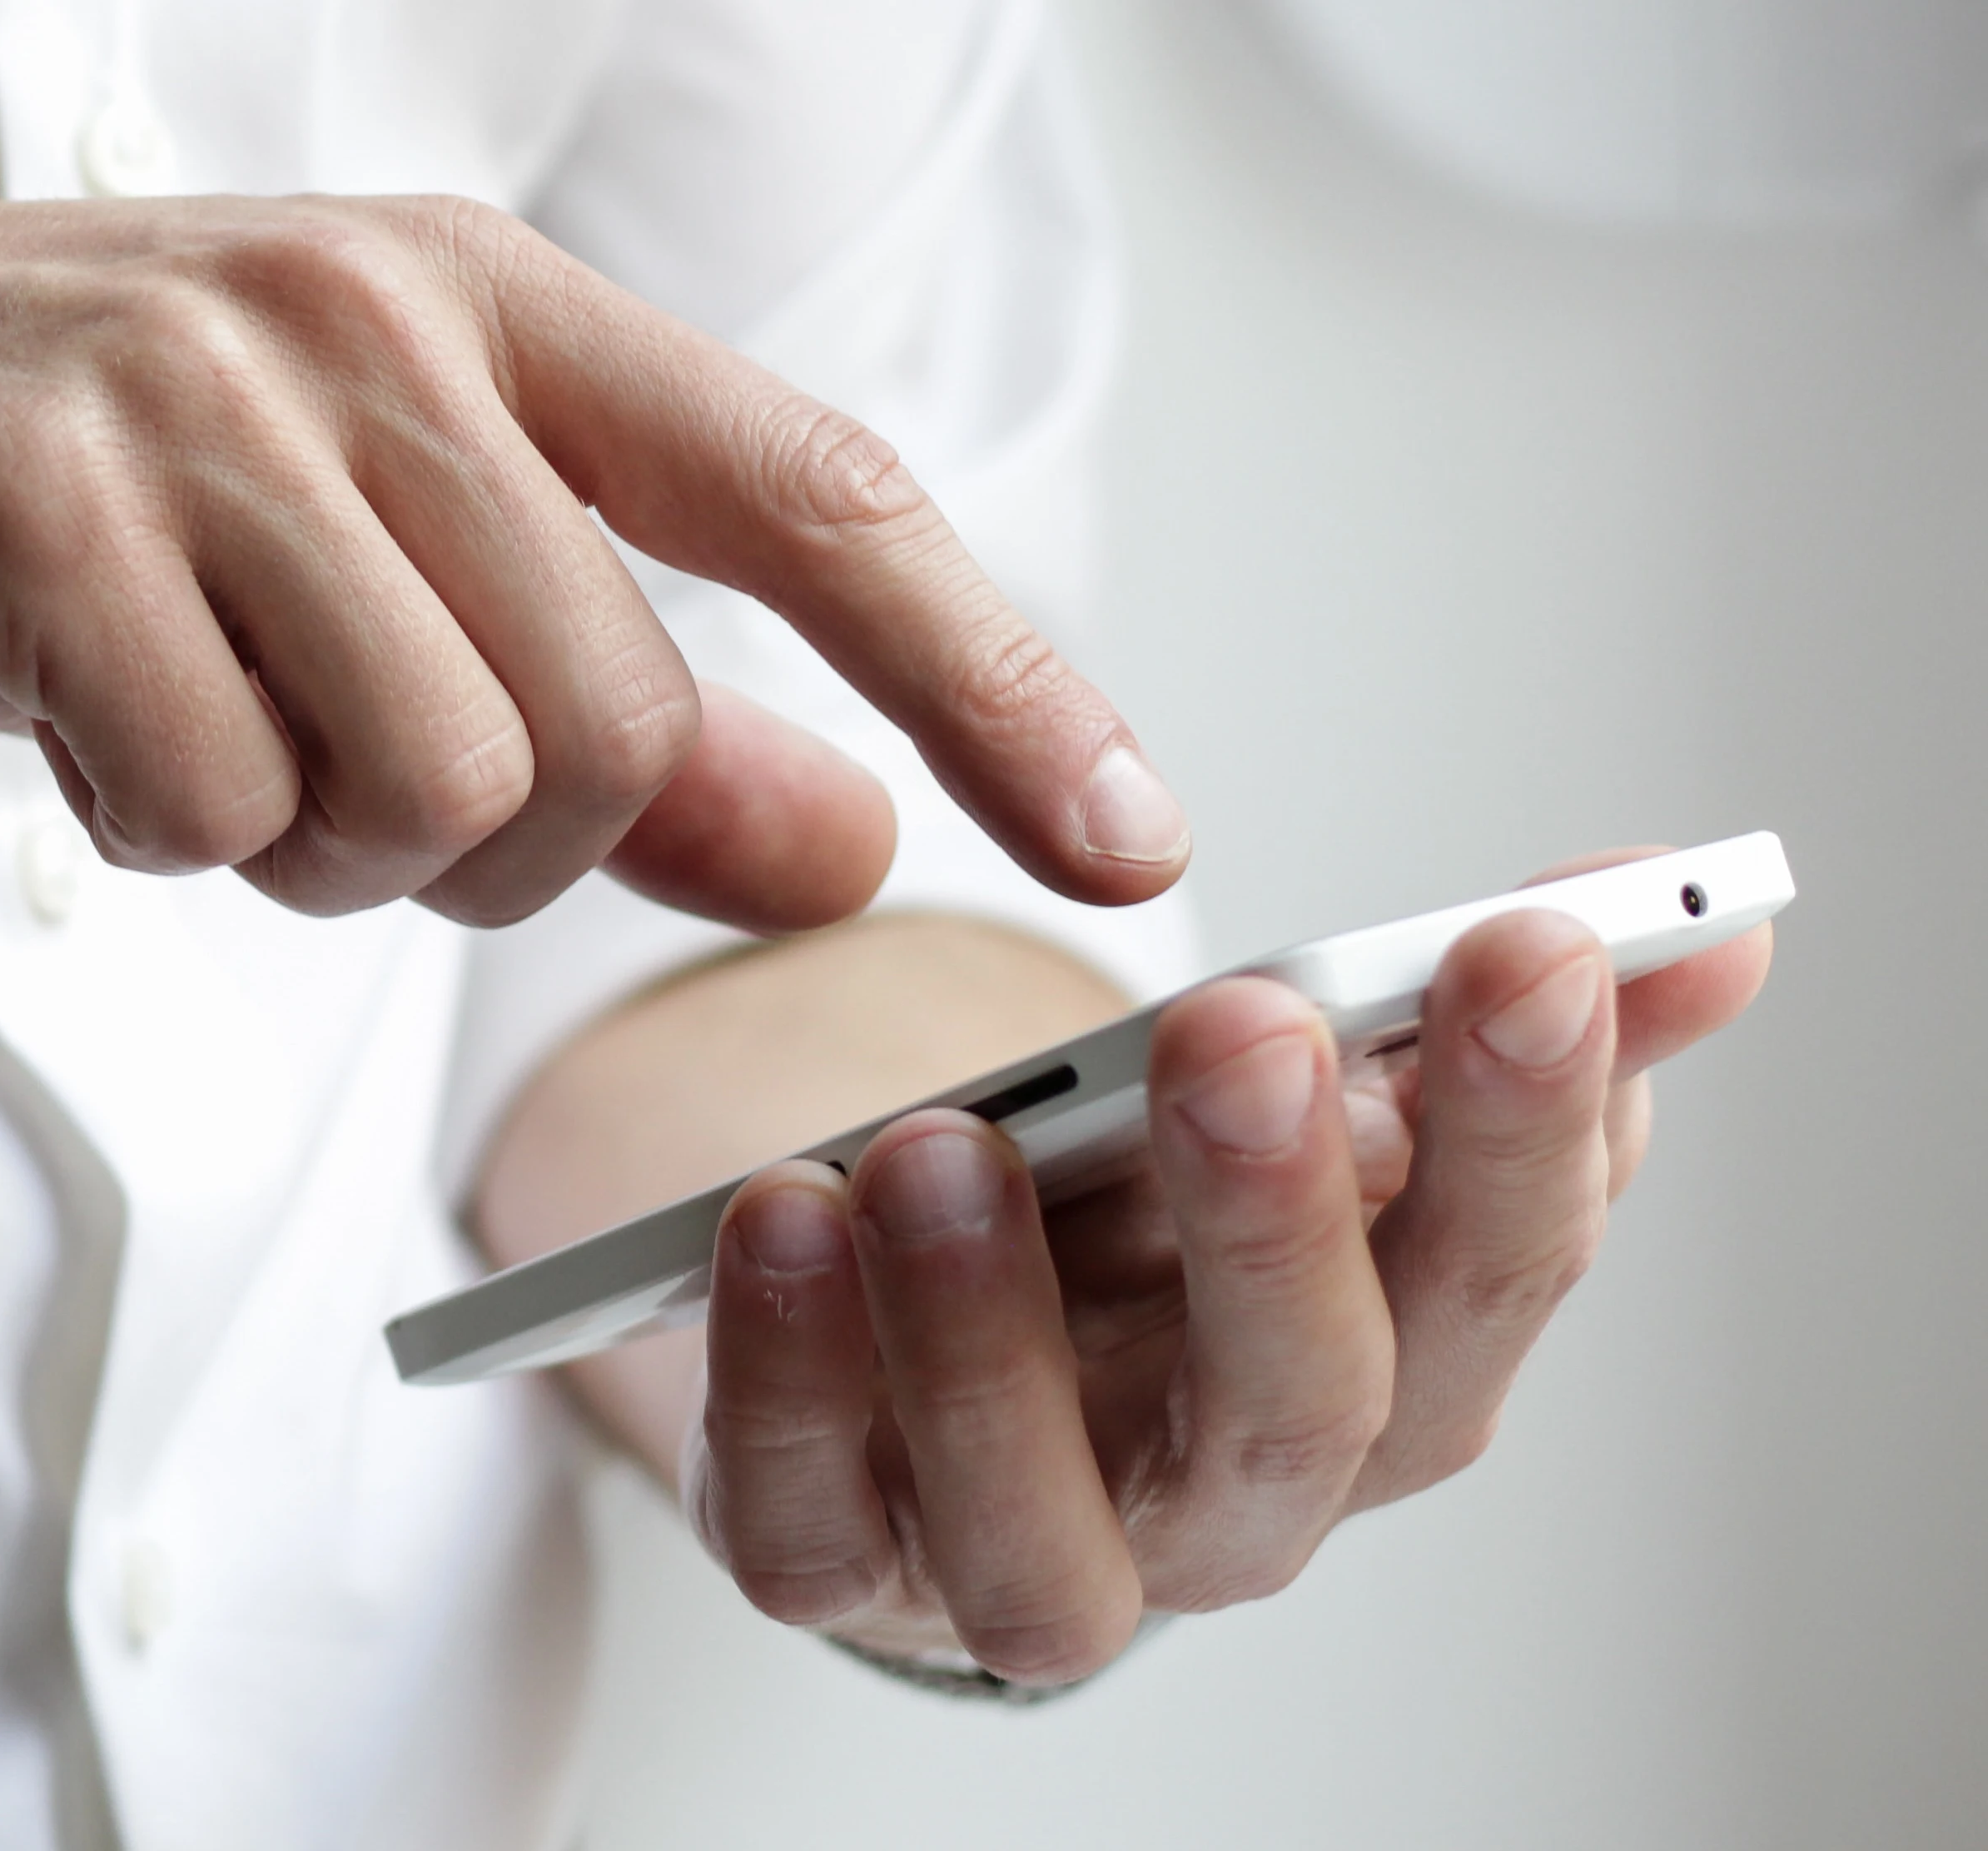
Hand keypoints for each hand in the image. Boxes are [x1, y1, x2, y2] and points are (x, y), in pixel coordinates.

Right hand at [0, 194, 1187, 930]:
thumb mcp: (321, 561)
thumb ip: (600, 697)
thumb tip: (847, 840)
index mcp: (460, 289)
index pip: (814, 493)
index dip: (995, 677)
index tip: (1131, 841)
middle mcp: (358, 308)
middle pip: (608, 721)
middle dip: (475, 840)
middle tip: (292, 774)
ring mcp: (193, 392)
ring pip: (433, 785)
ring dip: (299, 844)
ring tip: (160, 727)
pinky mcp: (33, 504)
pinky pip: (215, 810)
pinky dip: (145, 836)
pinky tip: (43, 722)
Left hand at [678, 855, 1772, 1678]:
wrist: (918, 1335)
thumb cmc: (1138, 1228)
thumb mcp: (1299, 1101)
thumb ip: (1472, 1018)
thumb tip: (1704, 918)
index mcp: (1386, 1372)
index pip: (1495, 1269)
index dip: (1527, 1120)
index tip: (1518, 943)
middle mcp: (1230, 1502)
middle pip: (1299, 1410)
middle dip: (1278, 1219)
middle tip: (1243, 1031)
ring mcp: (1027, 1554)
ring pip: (1044, 1527)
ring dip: (992, 1333)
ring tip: (941, 1144)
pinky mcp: (834, 1563)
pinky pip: (805, 1523)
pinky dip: (786, 1381)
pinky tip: (778, 1219)